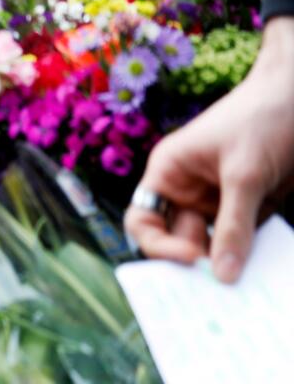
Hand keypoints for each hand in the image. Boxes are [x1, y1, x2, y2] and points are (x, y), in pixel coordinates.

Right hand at [125, 17, 293, 282]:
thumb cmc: (262, 119)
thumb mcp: (245, 173)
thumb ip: (234, 225)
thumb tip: (222, 277)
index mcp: (169, 172)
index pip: (144, 219)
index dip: (158, 245)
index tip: (191, 259)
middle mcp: (188, 190)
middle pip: (179, 239)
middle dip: (196, 264)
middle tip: (219, 290)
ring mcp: (220, 200)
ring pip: (215, 245)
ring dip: (228, 264)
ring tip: (246, 286)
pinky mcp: (252, 207)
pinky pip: (246, 241)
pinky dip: (254, 257)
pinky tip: (265, 272)